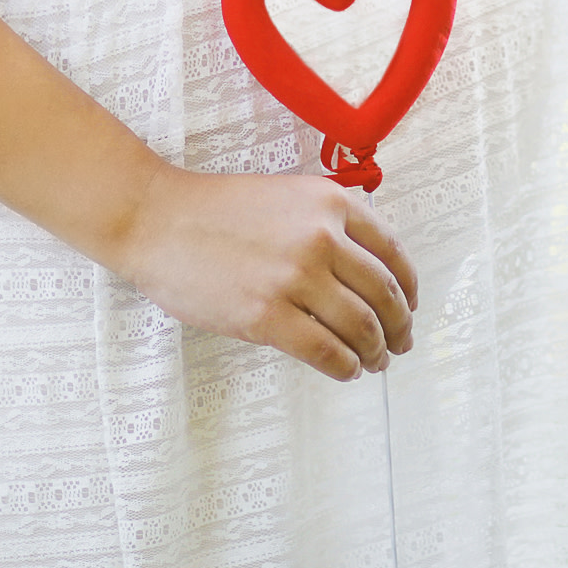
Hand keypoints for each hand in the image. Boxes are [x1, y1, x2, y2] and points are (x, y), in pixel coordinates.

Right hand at [115, 167, 418, 380]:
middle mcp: (321, 238)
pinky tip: (346, 370)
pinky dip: (344, 366)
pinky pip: (325, 351)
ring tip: (374, 361)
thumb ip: (328, 224)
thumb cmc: (215, 210)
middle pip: (384, 294)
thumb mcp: (287, 196)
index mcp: (331, 203)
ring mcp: (295, 278)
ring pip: (361, 327)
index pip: (393, 253)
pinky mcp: (266, 315)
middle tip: (400, 343)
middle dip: (399, 326)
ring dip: (376, 351)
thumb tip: (365, 275)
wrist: (157, 220)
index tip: (410, 306)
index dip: (409, 287)